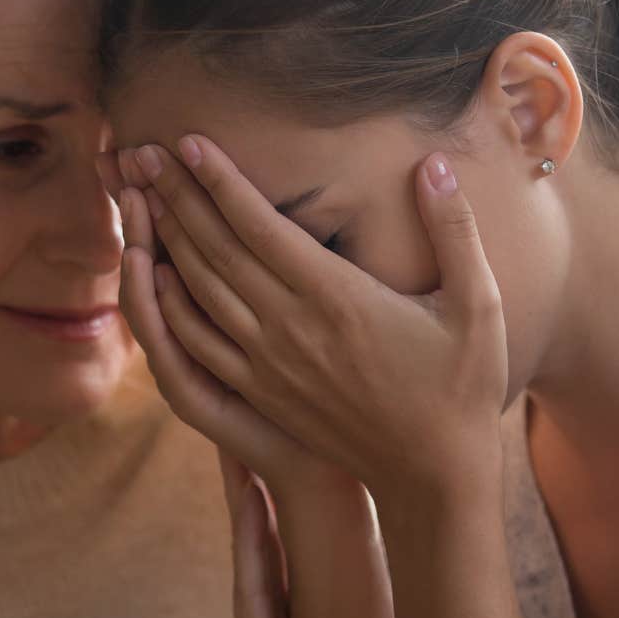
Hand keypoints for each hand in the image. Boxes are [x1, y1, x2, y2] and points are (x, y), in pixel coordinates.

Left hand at [121, 136, 505, 500]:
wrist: (433, 475)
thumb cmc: (462, 387)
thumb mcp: (479, 305)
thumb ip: (455, 230)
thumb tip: (436, 164)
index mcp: (337, 298)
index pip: (260, 226)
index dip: (220, 181)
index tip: (188, 141)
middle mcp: (290, 329)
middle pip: (215, 250)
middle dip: (176, 197)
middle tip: (142, 154)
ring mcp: (268, 364)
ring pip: (199, 292)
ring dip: (164, 241)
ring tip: (139, 200)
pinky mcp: (260, 392)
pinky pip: (199, 342)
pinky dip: (169, 305)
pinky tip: (153, 275)